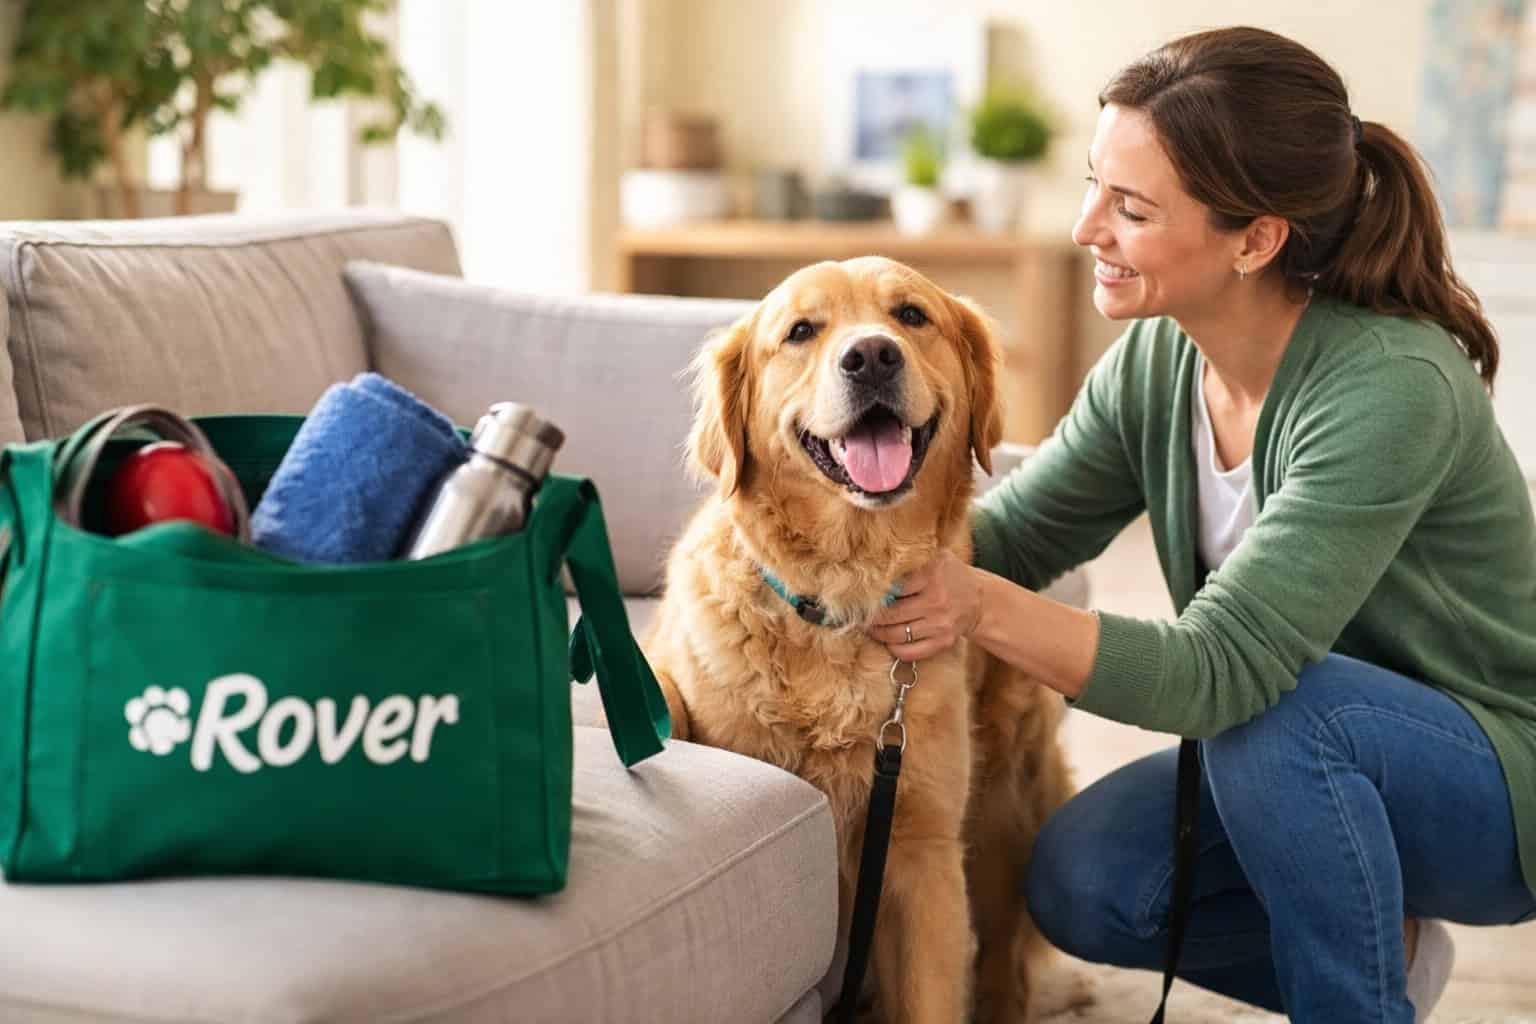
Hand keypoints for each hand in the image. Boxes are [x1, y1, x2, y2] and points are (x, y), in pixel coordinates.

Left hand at [868, 551, 983, 660]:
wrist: (978, 599)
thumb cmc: (948, 575)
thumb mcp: (934, 558)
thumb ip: (909, 560)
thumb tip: (872, 566)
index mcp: (931, 575)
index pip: (892, 588)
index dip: (873, 595)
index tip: (860, 597)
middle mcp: (937, 601)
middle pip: (890, 614)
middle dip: (871, 617)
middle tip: (859, 616)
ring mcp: (940, 624)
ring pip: (897, 635)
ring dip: (878, 633)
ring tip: (870, 627)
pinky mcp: (943, 642)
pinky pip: (910, 652)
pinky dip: (894, 648)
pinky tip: (889, 640)